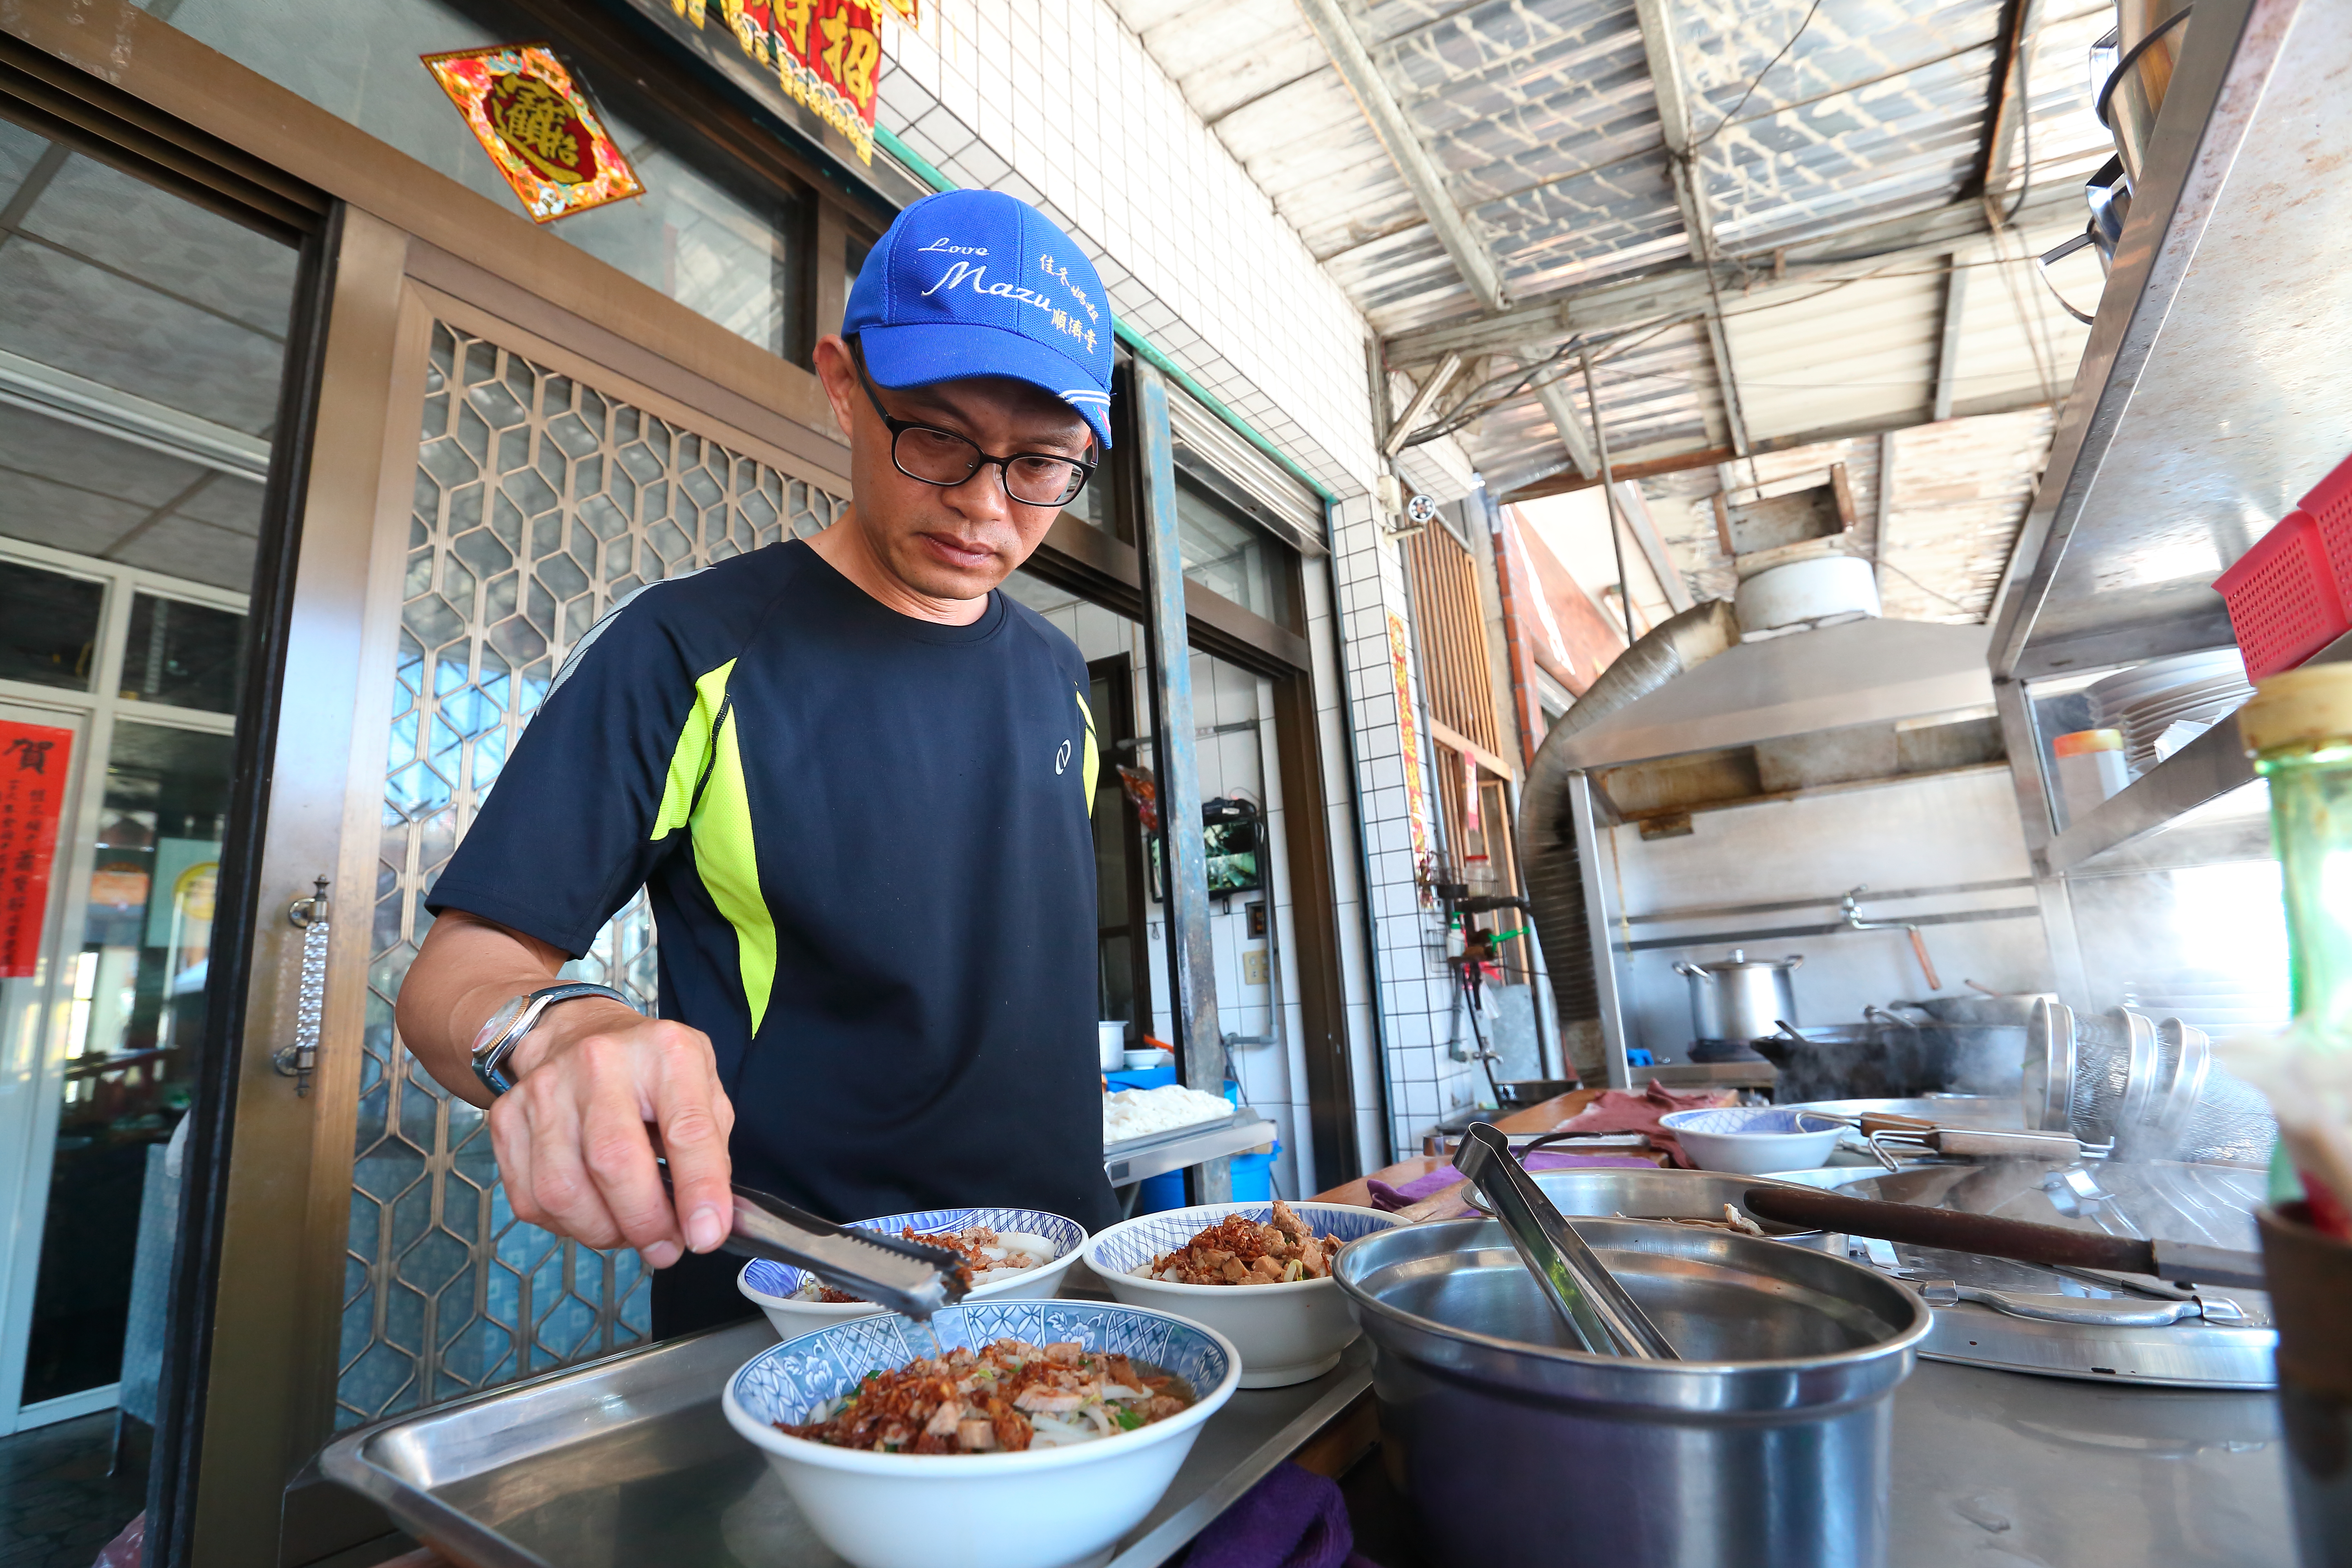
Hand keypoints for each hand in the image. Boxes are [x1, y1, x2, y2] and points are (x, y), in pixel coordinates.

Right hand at [486, 1001, 734, 1268]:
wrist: (575, 1034)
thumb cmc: (649, 1070)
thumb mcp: (702, 1088)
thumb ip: (710, 1150)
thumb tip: (708, 1221)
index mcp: (664, 1053)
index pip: (686, 1128)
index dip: (699, 1189)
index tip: (707, 1235)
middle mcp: (598, 1063)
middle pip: (613, 1162)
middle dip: (644, 1222)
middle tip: (666, 1246)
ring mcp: (544, 1089)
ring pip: (563, 1191)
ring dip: (603, 1230)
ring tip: (628, 1230)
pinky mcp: (507, 1118)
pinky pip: (531, 1200)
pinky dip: (566, 1225)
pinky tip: (591, 1212)